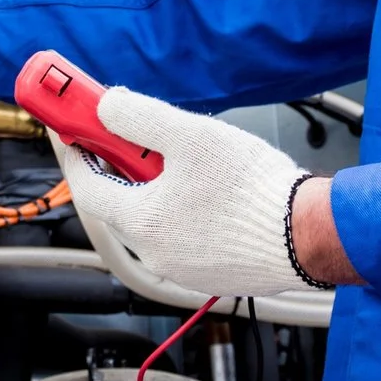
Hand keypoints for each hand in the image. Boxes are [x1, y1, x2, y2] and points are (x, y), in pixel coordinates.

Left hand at [55, 87, 316, 296]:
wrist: (312, 236)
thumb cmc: (256, 193)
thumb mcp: (192, 136)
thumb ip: (140, 117)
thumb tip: (107, 107)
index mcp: (142, 223)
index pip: (86, 186)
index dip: (74, 151)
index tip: (69, 127)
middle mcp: (156, 253)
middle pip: (120, 203)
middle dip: (119, 165)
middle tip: (126, 133)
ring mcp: (183, 267)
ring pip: (153, 220)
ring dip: (155, 187)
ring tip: (183, 158)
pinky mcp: (211, 272)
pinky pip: (182, 235)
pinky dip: (182, 209)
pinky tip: (210, 189)